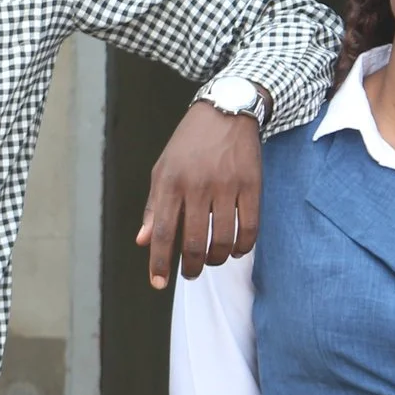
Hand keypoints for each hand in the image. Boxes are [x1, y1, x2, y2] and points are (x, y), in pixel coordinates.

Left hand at [137, 100, 262, 285]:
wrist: (226, 110)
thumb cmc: (189, 144)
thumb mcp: (163, 169)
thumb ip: (154, 207)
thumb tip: (143, 241)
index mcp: (170, 182)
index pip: (162, 232)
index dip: (159, 263)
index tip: (159, 283)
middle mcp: (197, 185)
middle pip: (193, 242)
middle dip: (191, 267)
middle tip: (191, 274)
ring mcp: (226, 185)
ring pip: (222, 240)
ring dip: (217, 259)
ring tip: (213, 260)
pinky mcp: (251, 185)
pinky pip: (249, 227)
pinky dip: (243, 246)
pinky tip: (237, 250)